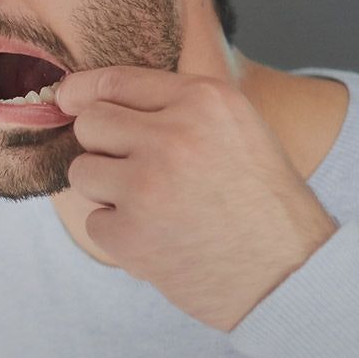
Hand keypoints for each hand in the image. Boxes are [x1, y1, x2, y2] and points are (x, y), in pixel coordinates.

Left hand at [56, 66, 337, 330]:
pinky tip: (158, 239)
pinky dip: (118, 234)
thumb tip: (94, 96)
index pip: (114, 80)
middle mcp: (173, 135)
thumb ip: (176, 105)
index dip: (82, 90)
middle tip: (134, 169)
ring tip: (150, 206)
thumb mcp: (236, 126)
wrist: (291, 277)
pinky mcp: (131, 234)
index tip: (67, 99)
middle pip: (90, 123)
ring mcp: (148, 186)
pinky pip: (94, 221)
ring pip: (82, 171)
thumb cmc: (263, 201)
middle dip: (102, 145)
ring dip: (105, 190)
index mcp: (202, 100)